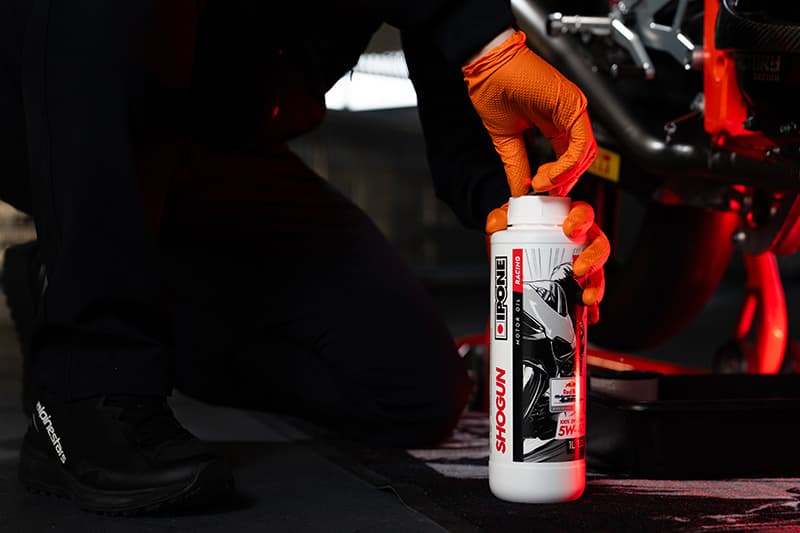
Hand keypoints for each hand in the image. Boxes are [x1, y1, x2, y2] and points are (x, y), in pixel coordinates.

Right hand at [462, 30, 596, 196]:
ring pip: (585, 154)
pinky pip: (580, 144)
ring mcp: (573, 109)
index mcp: (556, 122)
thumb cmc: (493, 88)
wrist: (487, 65)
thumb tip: (520, 190)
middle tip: (545, 193)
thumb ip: (516, 165)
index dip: (557, 179)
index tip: (540, 191)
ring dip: (565, 176)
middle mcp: (569, 115)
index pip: (568, 158)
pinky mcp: (573, 105)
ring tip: (542, 184)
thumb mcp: (506, 140)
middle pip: (581, 159)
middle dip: (564, 182)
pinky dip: (567, 165)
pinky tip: (548, 174)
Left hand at [487, 201, 608, 323]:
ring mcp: (584, 263)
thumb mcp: (509, 220)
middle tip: (578, 269)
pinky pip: (591, 296)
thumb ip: (499, 218)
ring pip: (598, 273)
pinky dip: (590, 309)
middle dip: (593, 258)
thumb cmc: (522, 228)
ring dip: (596, 286)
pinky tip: (588, 316)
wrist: (518, 250)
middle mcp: (583, 241)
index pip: (583, 214)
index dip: (581, 219)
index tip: (569, 229)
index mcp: (569, 220)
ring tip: (586, 298)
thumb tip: (494, 225)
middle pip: (599, 245)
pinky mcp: (580, 285)